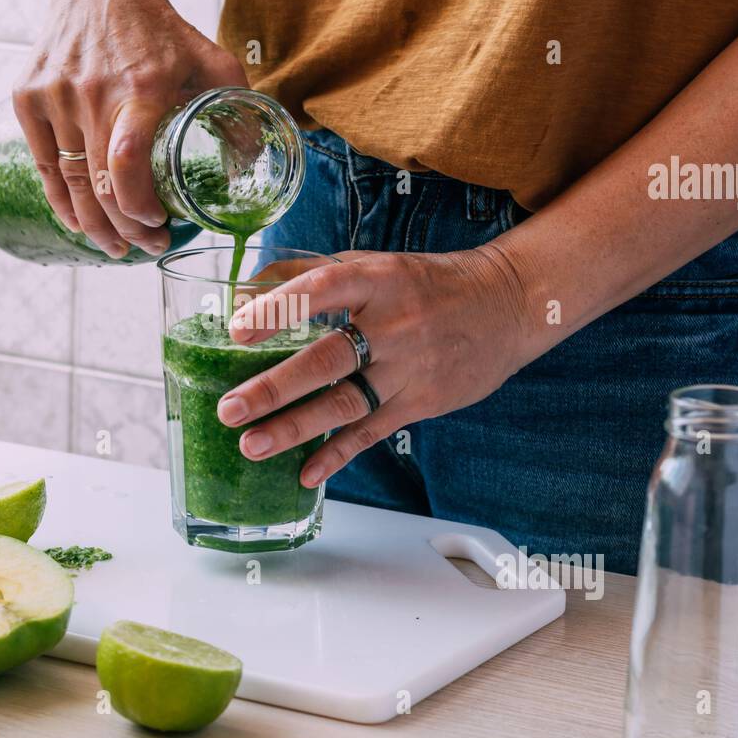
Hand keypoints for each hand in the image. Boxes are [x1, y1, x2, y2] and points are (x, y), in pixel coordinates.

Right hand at [13, 0, 245, 257]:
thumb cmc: (162, 31)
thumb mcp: (213, 61)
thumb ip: (238, 111)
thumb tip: (256, 167)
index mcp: (142, 88)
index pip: (128, 163)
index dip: (140, 207)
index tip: (162, 222)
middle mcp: (92, 94)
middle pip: (100, 186)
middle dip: (128, 229)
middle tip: (150, 245)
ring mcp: (54, 96)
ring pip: (70, 183)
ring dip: (95, 226)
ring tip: (118, 247)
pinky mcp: (27, 97)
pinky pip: (43, 165)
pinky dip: (61, 202)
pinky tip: (80, 224)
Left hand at [218, 245, 534, 486]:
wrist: (507, 306)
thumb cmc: (425, 283)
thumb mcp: (373, 264)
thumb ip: (309, 273)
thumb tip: (245, 288)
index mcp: (378, 281)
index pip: (322, 289)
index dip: (279, 307)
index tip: (237, 326)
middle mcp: (394, 325)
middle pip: (328, 359)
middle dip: (274, 387)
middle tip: (230, 408)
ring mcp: (409, 368)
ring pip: (346, 403)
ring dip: (296, 428)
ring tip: (252, 445)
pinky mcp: (422, 402)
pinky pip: (372, 431)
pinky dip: (338, 454)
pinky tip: (306, 473)